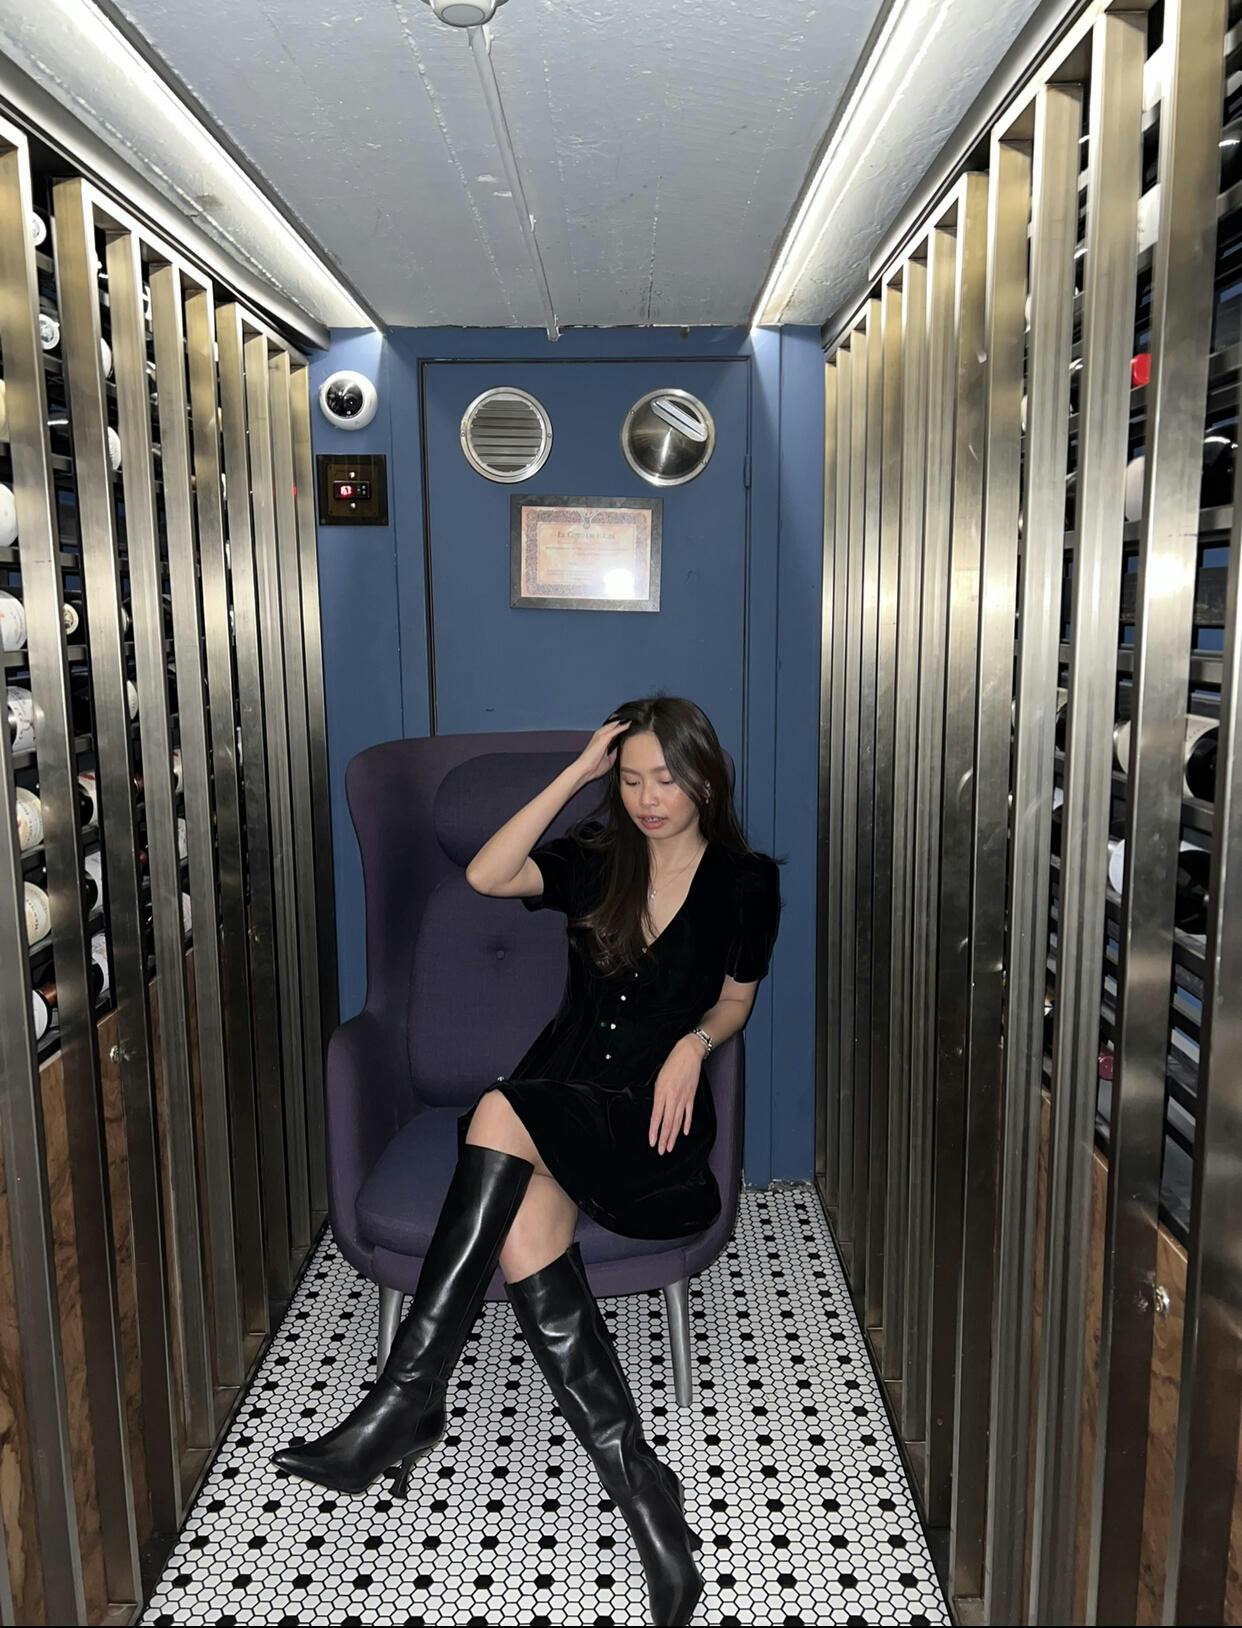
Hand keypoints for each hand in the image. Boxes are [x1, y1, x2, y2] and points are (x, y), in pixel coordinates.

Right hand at [574, 718, 630, 784]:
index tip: (629, 725)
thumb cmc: (594, 766)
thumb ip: (615, 753)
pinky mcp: (604, 737)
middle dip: (622, 722)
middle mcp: (600, 735)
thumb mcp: (609, 760)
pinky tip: (629, 724)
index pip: (612, 731)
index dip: (620, 727)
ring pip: (614, 724)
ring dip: (623, 722)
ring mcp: (602, 735)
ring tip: (632, 719)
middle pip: (613, 725)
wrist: (586, 769)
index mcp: (601, 740)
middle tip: (633, 719)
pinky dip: (623, 726)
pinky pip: (616, 729)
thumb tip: (621, 750)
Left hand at [648, 1036, 702, 1154]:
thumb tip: (657, 1111)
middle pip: (668, 1123)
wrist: (688, 1054)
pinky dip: (686, 1124)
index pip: (656, 1116)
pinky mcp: (691, 1096)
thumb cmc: (672, 1064)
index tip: (652, 1142)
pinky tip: (683, 1133)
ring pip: (677, 1121)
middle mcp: (673, 1097)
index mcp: (662, 1092)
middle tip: (661, 1151)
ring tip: (670, 1147)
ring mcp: (683, 1098)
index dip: (654, 1131)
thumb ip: (658, 1096)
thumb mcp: (659, 1078)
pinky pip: (688, 1113)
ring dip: (673, 1136)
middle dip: (664, 1139)